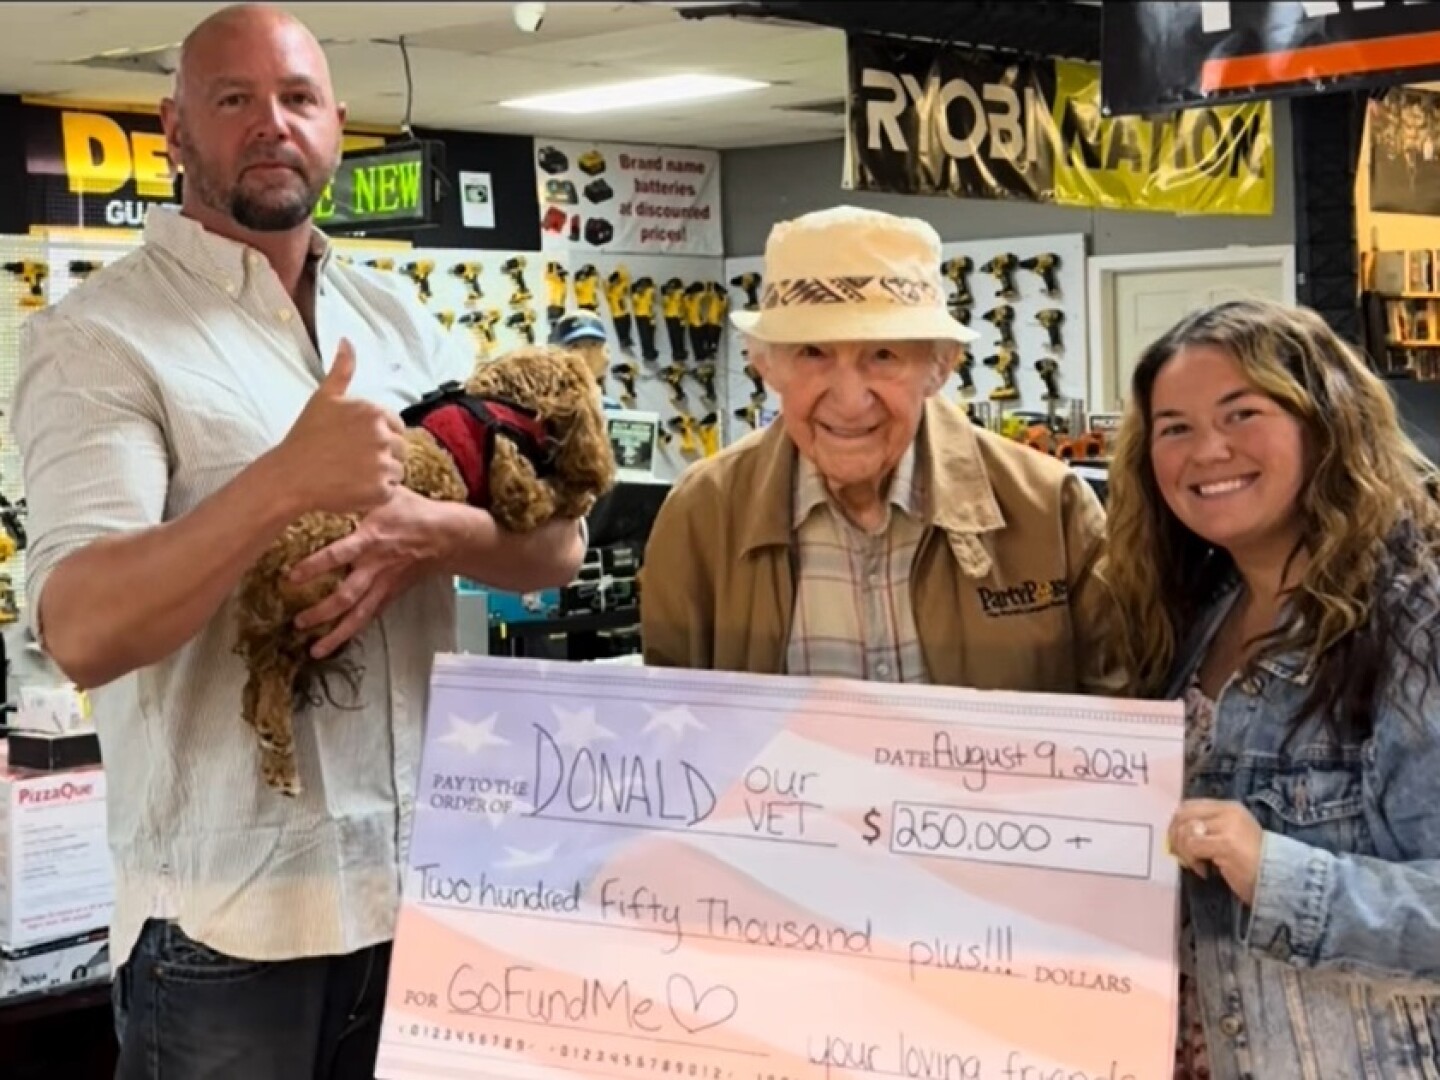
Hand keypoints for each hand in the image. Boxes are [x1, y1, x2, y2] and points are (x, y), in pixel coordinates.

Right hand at [273, 338, 406, 515]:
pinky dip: (376, 494)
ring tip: (352, 474)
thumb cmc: (305, 437)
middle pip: (400, 448)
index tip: (357, 444)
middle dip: (382, 455)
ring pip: (398, 470)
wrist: (289, 476)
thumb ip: (342, 370)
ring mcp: (382, 463)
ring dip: (381, 475)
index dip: (379, 436)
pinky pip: (391, 491)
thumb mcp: (324, 398)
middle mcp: (382, 435)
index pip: (396, 426)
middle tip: (352, 461)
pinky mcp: (381, 489)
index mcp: (373, 412)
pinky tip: (354, 488)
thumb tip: (347, 340)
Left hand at [287, 488, 449, 657]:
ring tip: (315, 649)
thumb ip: (356, 490)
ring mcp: (383, 583)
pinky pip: (369, 616)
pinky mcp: (390, 593)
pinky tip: (336, 642)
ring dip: (336, 633)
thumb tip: (323, 479)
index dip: (314, 567)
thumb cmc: (413, 510)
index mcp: (371, 538)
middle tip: (298, 621)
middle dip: (321, 611)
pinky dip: (353, 631)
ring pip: (358, 614)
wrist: (447, 534)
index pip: (338, 554)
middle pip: (346, 595)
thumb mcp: (385, 494)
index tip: (291, 576)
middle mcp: (375, 565)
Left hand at [1169, 798, 1264, 905]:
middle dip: (1175, 837)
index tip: (1178, 844)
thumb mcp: (1229, 837)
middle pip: (1183, 815)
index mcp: (1229, 807)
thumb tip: (1174, 834)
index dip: (1177, 824)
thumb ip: (1207, 830)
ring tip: (1197, 865)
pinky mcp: (1226, 842)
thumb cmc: (1252, 863)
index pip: (1189, 806)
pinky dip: (1192, 860)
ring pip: (1185, 831)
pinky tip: (1204, 871)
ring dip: (1184, 852)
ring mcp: (1228, 825)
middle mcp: (1228, 811)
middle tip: (1182, 856)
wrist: (1280, 879)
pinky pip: (1193, 846)